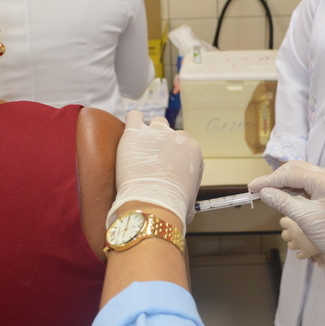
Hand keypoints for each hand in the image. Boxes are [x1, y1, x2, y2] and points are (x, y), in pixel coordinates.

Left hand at [108, 111, 203, 233]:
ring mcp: (157, 133)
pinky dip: (133, 122)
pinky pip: (134, 117)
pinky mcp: (136, 133)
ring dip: (151, 132)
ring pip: (157, 122)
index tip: (167, 169)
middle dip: (165, 144)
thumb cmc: (173, 208)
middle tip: (154, 160)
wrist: (152, 204)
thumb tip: (186, 204)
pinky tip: (131, 132)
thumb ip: (189, 196)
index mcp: (193, 151)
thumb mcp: (190, 203)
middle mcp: (178, 138)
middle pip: (173, 133)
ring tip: (141, 146)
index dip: (176, 158)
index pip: (187, 147)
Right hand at [249, 161, 324, 300]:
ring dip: (283, 183)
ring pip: (300, 176)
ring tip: (267, 194)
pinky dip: (292, 189)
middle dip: (275, 178)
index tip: (251, 188)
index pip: (291, 173)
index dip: (269, 180)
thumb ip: (282, 201)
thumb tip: (263, 192)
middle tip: (257, 190)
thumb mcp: (305, 218)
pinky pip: (306, 185)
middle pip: (296, 169)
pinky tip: (282, 196)